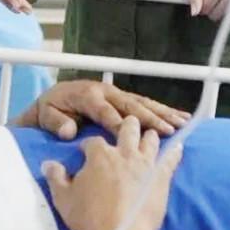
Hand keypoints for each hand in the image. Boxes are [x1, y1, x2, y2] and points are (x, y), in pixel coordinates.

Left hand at [14, 80, 188, 139]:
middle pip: (131, 105)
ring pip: (142, 103)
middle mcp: (105, 92)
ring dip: (162, 113)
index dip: (118, 124)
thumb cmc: (51, 110)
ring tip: (183, 122)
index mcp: (88, 95)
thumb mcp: (47, 115)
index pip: (106, 112)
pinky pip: (144, 104)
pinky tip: (178, 117)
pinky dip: (162, 110)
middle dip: (150, 118)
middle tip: (169, 129)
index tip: (133, 137)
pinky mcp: (121, 99)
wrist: (53, 99)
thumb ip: (56, 123)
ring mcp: (115, 94)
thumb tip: (68, 131)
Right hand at [42, 116, 182, 229]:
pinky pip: (171, 159)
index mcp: (99, 155)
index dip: (90, 145)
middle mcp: (123, 153)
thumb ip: (56, 178)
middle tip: (126, 125)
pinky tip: (179, 146)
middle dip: (125, 126)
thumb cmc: (89, 217)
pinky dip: (174, 152)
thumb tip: (48, 164)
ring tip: (150, 132)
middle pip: (126, 129)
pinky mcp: (161, 177)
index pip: (93, 141)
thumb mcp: (63, 198)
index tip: (88, 150)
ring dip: (149, 135)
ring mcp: (145, 164)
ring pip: (150, 140)